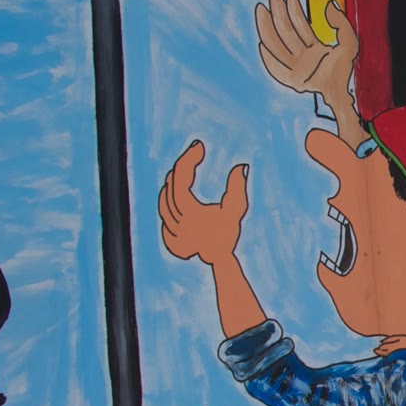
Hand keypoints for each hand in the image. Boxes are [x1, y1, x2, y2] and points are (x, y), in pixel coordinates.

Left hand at [158, 140, 247, 264]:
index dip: (189, 159)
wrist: (219, 259)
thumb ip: (237, 187)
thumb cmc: (228, 234)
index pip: (182, 178)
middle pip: (171, 187)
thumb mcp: (235, 209)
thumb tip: (242, 167)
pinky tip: (171, 195)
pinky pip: (163, 215)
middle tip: (193, 154)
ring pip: (163, 201)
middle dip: (181, 168)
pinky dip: (167, 202)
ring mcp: (171, 229)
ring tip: (181, 170)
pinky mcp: (170, 237)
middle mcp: (176, 219)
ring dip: (171, 183)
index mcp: (189, 210)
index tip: (199, 146)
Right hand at [257, 0, 357, 105]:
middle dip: (279, 13)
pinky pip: (276, 69)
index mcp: (313, 47)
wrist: (341, 93)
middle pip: (286, 31)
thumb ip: (341, 23)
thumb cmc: (343, 70)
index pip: (301, 26)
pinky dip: (268, 59)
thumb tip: (329, 4)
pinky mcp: (291, 80)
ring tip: (262, 10)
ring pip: (277, 46)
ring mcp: (295, 67)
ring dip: (268, 28)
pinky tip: (262, 44)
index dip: (295, 11)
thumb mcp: (349, 43)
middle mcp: (302, 55)